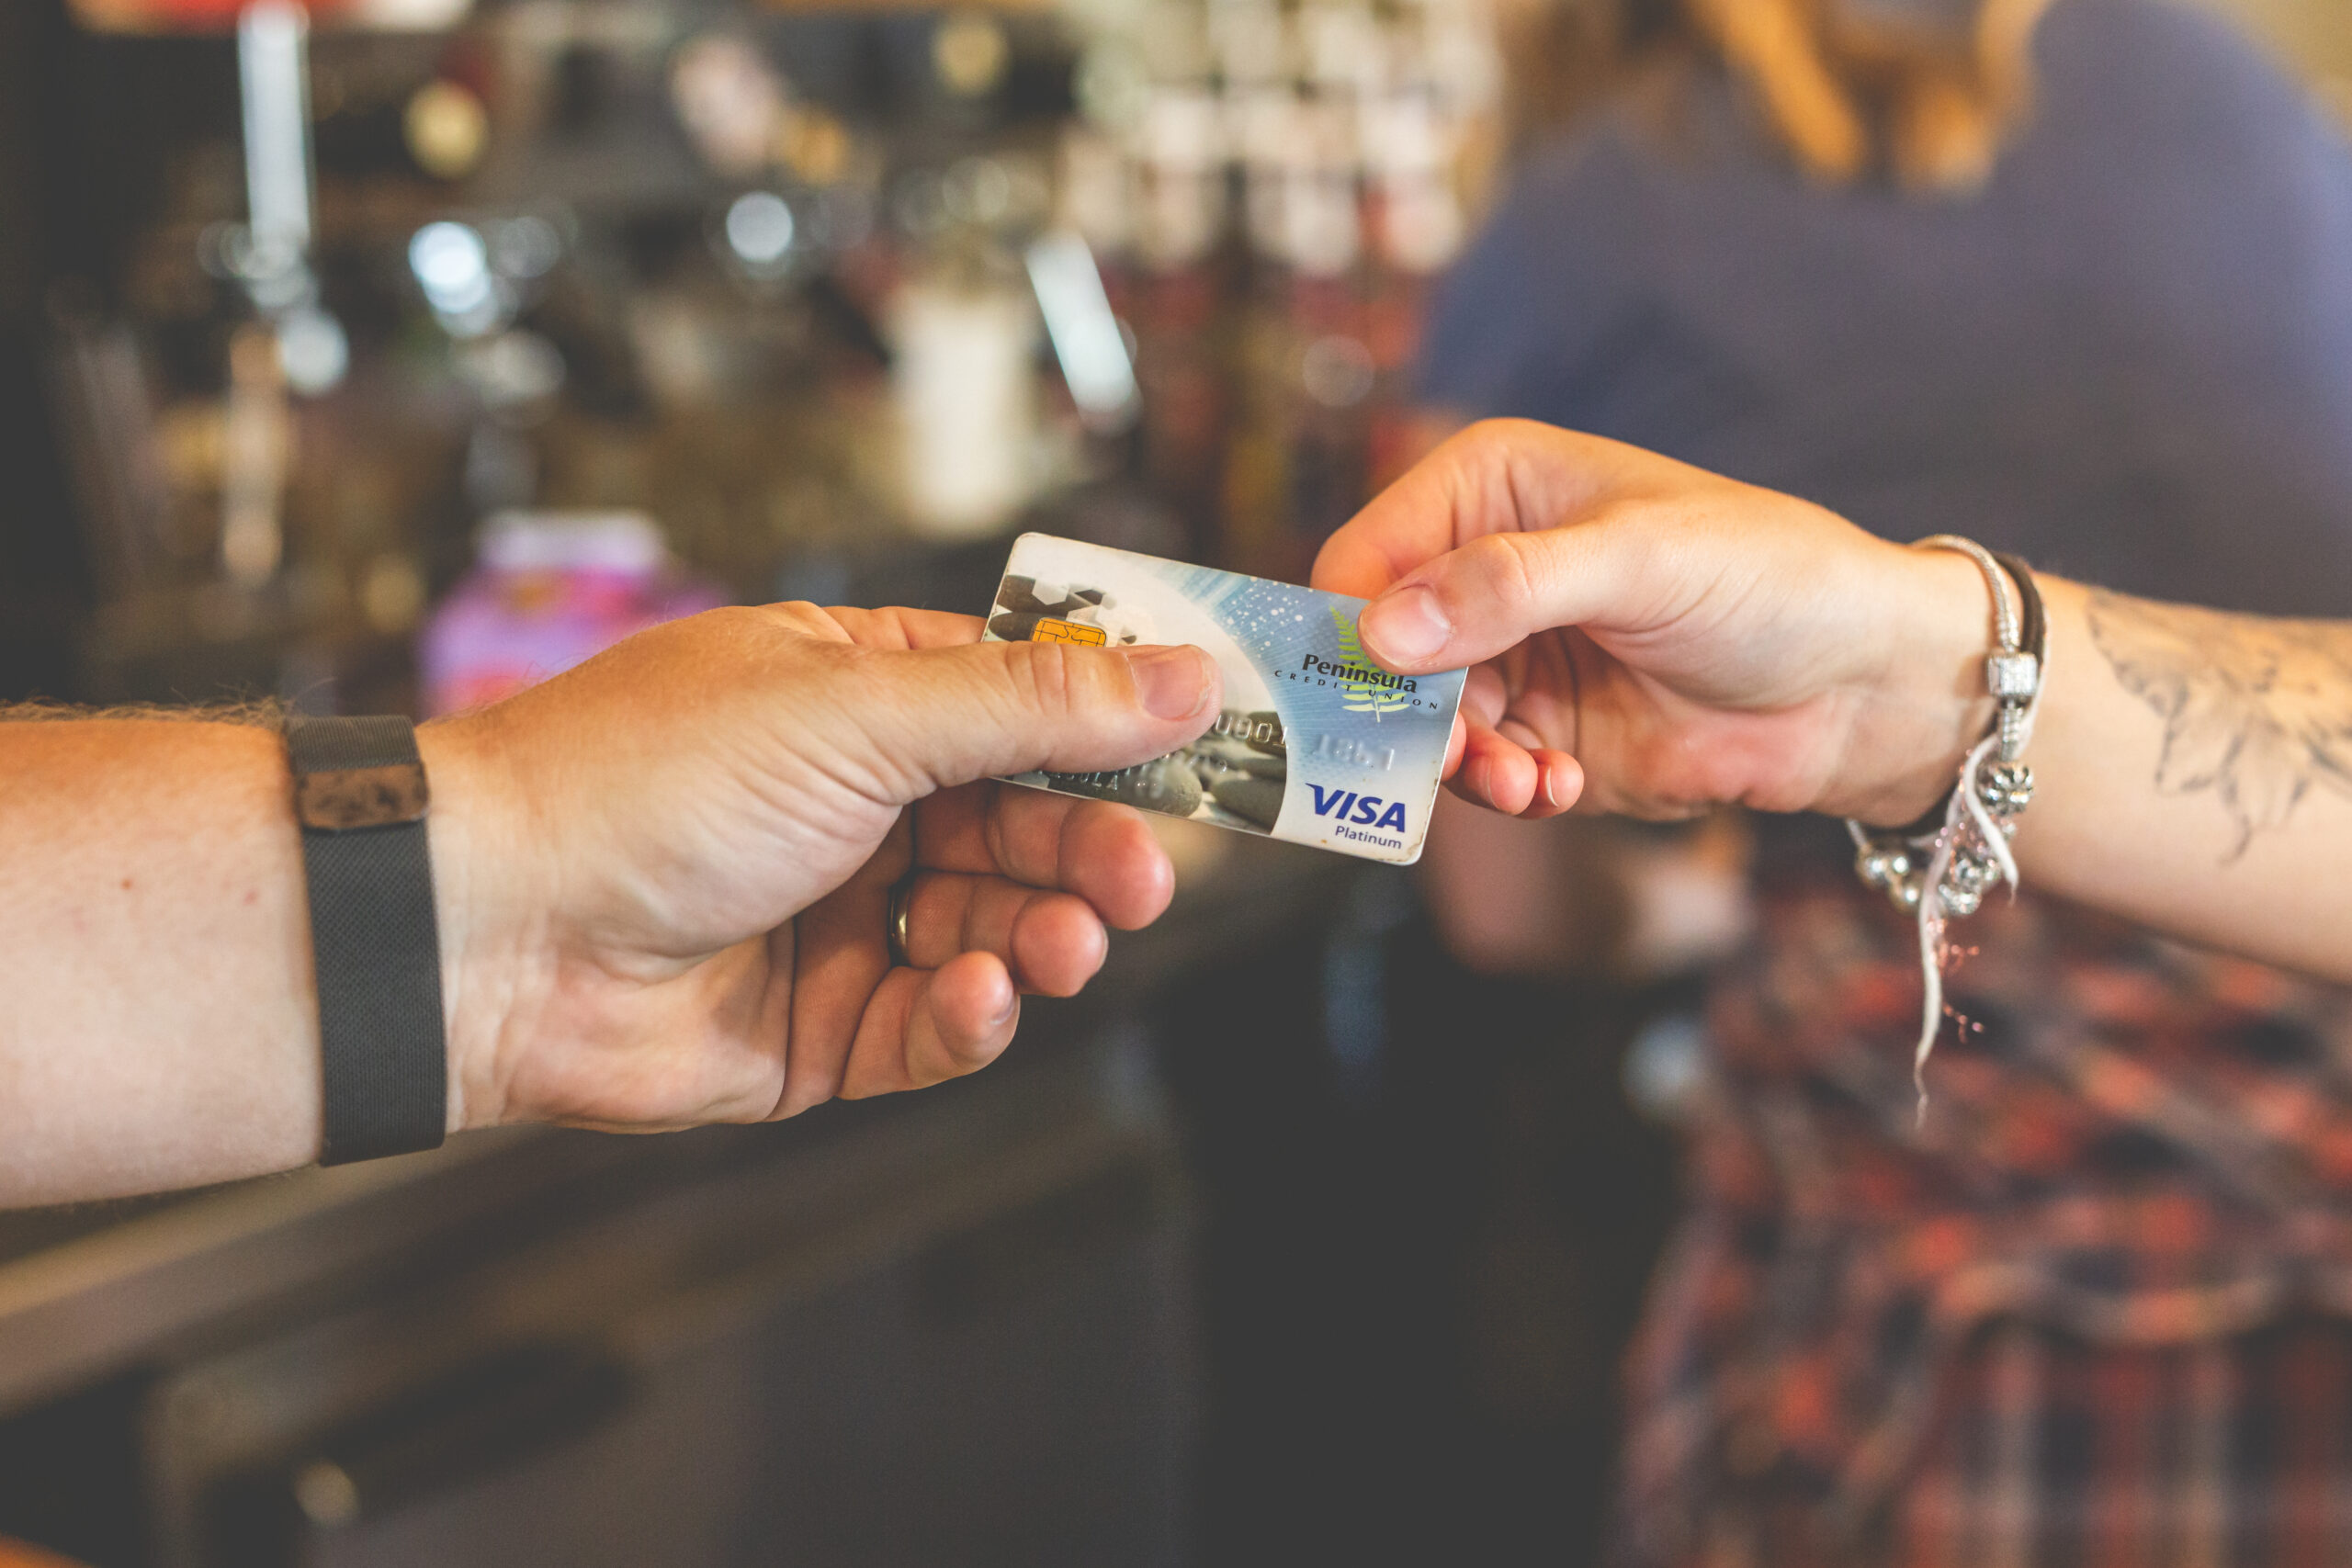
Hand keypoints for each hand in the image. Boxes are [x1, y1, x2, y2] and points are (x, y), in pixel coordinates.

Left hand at [419, 604, 1219, 1132]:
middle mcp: (855, 803)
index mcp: (859, 694)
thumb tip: (1186, 674)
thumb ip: (1031, 705)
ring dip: (1043, 935)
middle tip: (1140, 881)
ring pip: (994, 929)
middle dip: (1089, 852)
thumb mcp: (859, 711)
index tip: (1213, 758)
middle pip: (1025, 825)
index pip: (1025, 703)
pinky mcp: (816, 1029)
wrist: (488, 932)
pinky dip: (971, 1016)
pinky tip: (982, 998)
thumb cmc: (644, 782)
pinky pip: (931, 1026)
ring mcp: (837, 918)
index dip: (1119, 733)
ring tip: (1065, 944)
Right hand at [1311, 419, 1997, 825]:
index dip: (1348, 626)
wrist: (1863, 684)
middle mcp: (1482, 572)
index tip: (1366, 692)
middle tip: (1456, 756)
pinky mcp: (1541, 734)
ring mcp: (1510, 658)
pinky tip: (1558, 794)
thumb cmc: (1767, 579)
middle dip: (1405, 715)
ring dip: (1460, 766)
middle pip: (1378, 655)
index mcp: (1488, 489)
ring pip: (1421, 726)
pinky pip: (1480, 773)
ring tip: (1524, 786)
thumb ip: (1507, 586)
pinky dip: (1505, 791)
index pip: (1365, 556)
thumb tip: (1382, 629)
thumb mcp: (1636, 560)